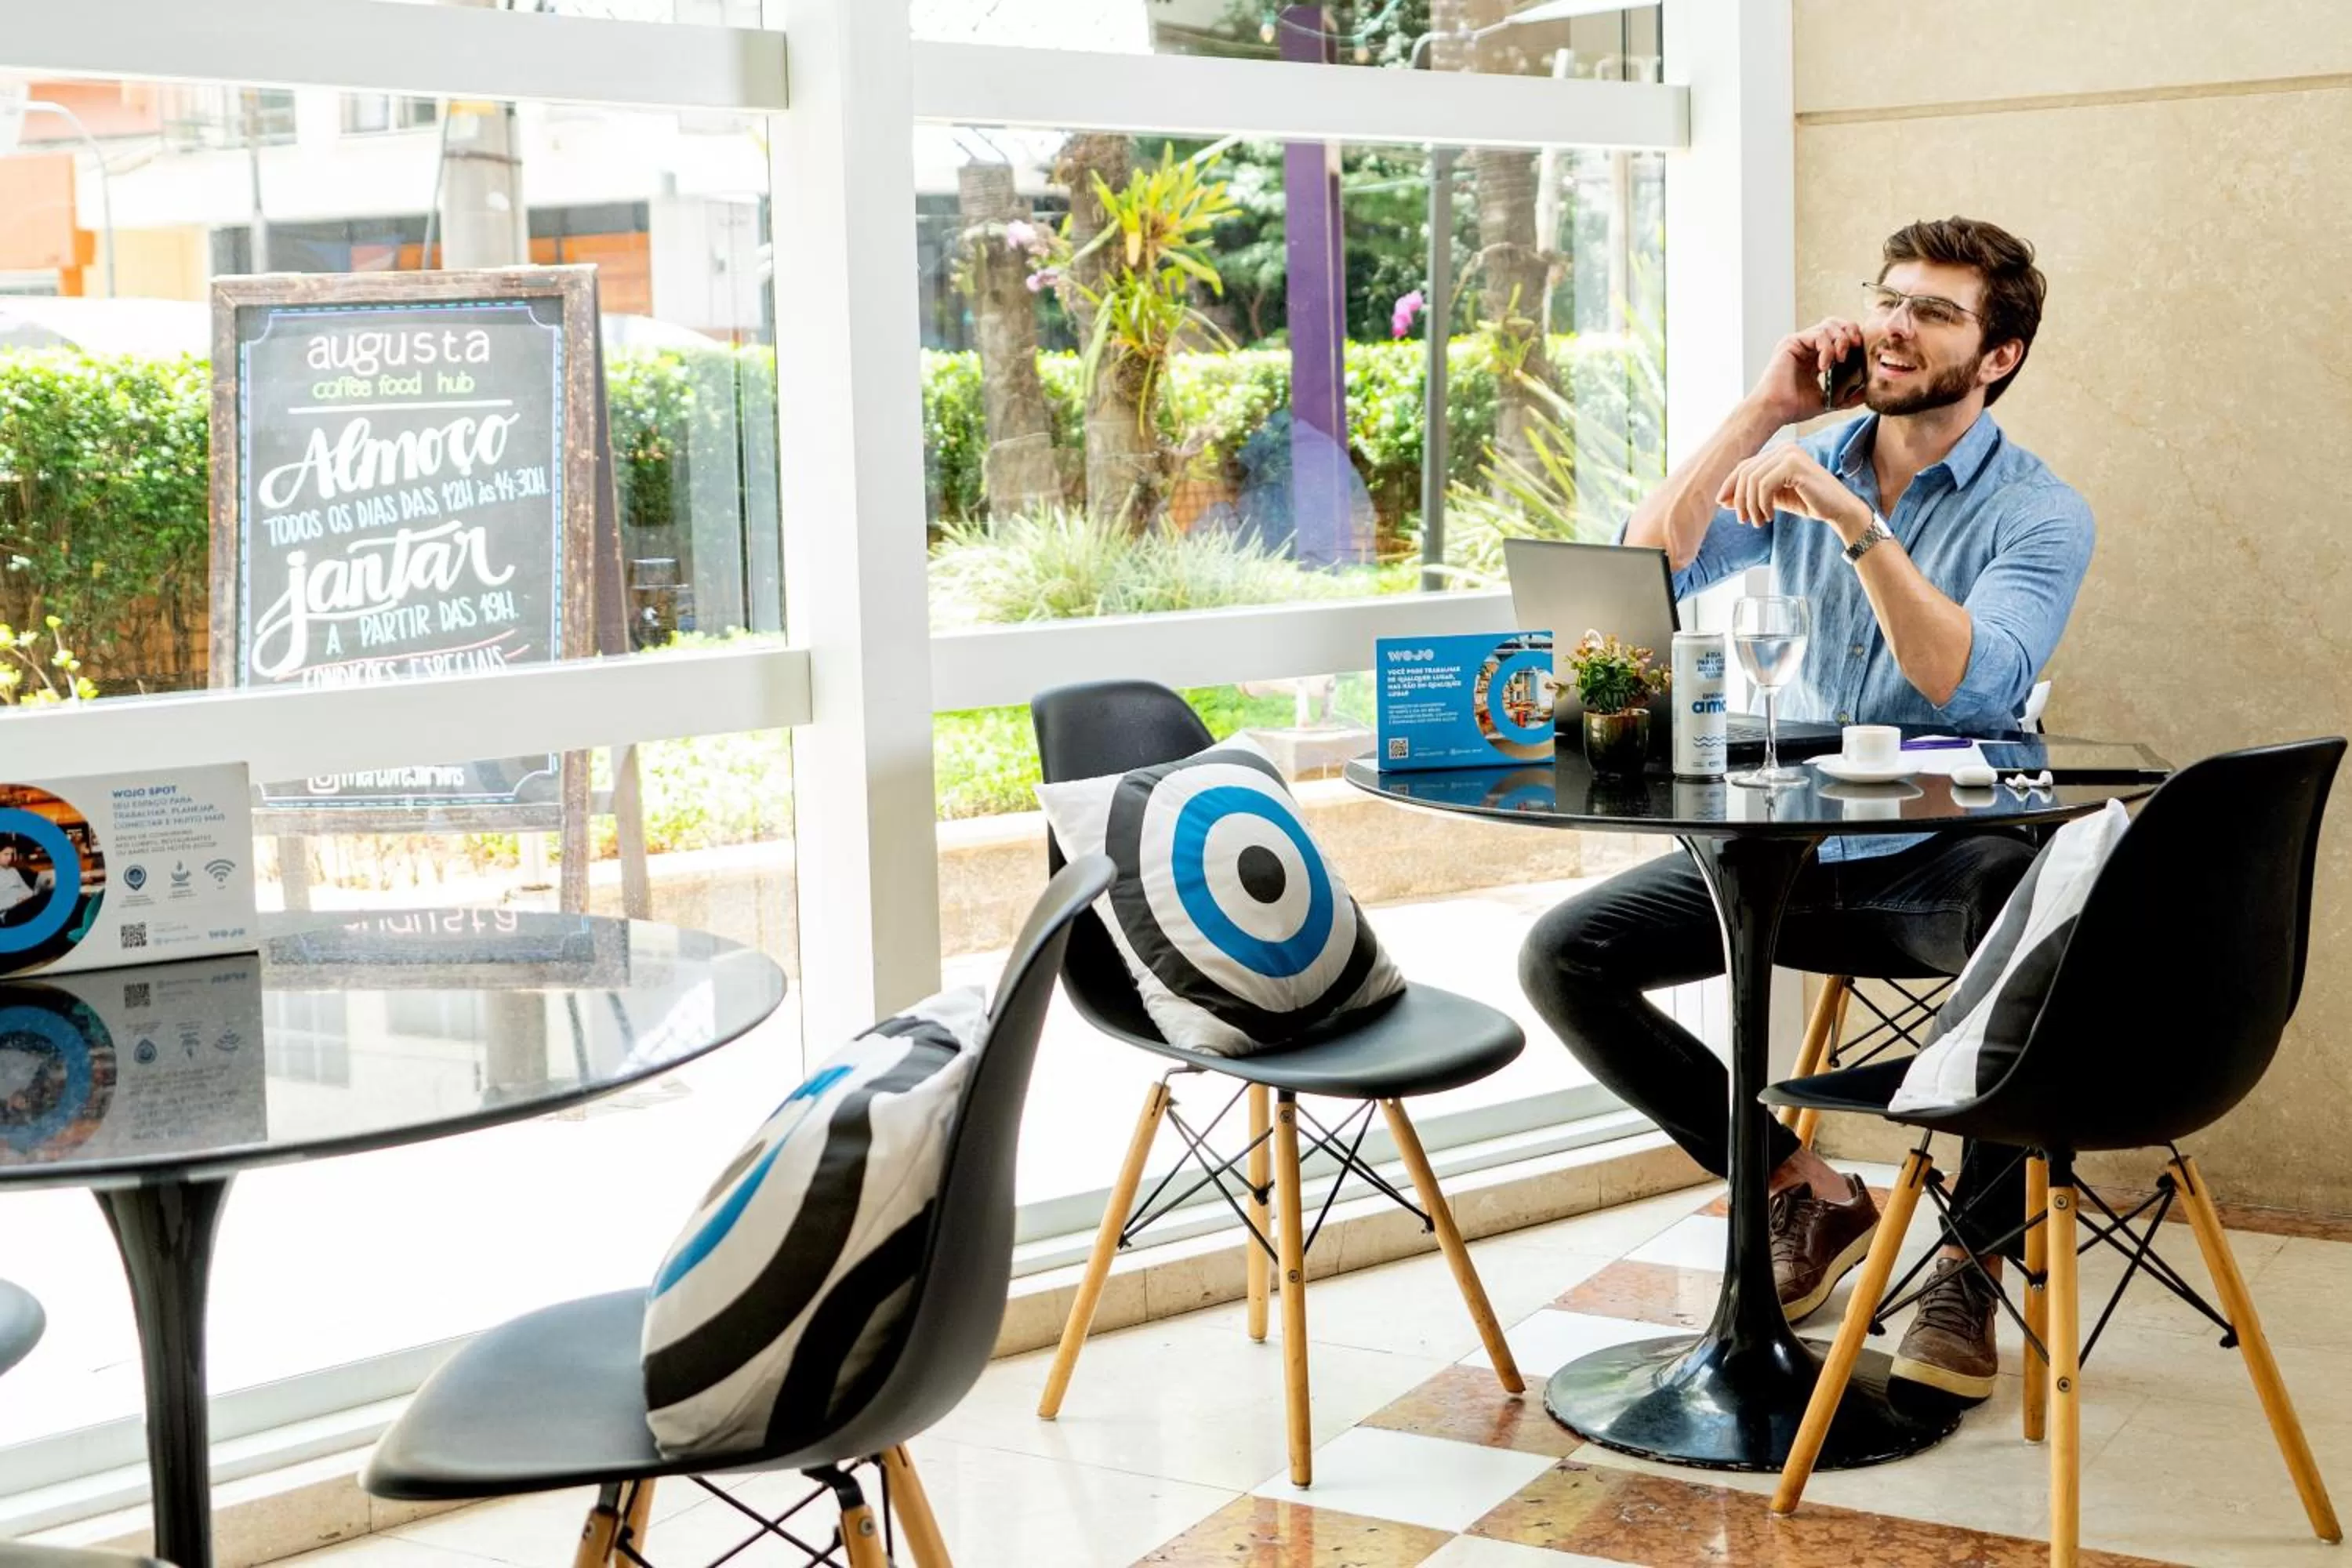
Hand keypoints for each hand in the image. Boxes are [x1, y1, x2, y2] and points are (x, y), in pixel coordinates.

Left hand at [1716, 443, 1872, 539]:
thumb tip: (1721, 500)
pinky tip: (1769, 516)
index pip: (1744, 466)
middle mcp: (1783, 448)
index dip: (1730, 485)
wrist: (1838, 509)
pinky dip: (1762, 504)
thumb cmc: (1807, 503)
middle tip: (1743, 520)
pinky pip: (1764, 485)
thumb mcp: (1773, 499)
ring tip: (1758, 522)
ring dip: (1751, 505)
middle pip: (1745, 472)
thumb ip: (1750, 496)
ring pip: (1753, 480)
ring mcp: (1790, 454)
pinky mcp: (1795, 465)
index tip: (1723, 504)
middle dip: (1740, 499)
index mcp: (1778, 452)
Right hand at [1747, 317, 1866, 426]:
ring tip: (1839, 360)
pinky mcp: (1791, 342)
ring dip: (1840, 340)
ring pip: (1828, 325)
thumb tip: (1866, 394)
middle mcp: (1806, 346)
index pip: (1839, 335)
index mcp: (1815, 356)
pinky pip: (1818, 335)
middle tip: (1856, 347)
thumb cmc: (1794, 407)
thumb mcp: (1828, 401)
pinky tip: (1824, 366)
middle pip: (1835, 323)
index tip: (1860, 352)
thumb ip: (1846, 396)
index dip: (1853, 338)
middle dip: (1850, 331)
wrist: (1775, 411)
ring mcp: (1799, 342)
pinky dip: (1827, 348)